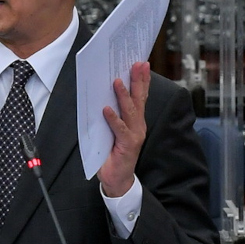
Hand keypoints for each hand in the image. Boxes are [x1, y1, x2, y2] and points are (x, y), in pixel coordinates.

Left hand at [97, 62, 149, 196]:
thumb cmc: (113, 153)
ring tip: (117, 81)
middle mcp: (138, 126)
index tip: (141, 63)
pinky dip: (113, 119)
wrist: (116, 180)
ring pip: (130, 111)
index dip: (142, 80)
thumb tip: (102, 95)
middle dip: (138, 80)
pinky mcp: (127, 145)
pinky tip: (106, 109)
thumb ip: (111, 115)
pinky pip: (119, 129)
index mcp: (135, 120)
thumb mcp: (112, 130)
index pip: (140, 96)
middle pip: (139, 99)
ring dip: (123, 95)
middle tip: (137, 64)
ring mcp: (134, 135)